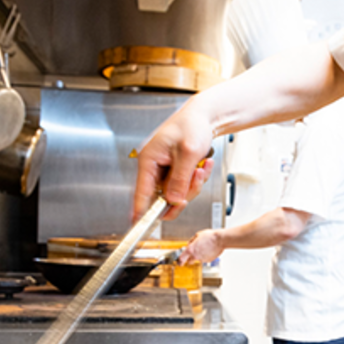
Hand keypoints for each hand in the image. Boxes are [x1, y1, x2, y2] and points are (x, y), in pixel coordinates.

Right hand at [133, 103, 214, 221]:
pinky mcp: (175, 172)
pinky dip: (196, 179)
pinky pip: (184, 186)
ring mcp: (164, 170)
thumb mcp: (188, 154)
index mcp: (149, 160)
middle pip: (163, 197)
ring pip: (176, 194)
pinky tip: (202, 165)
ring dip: (193, 184)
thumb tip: (173, 201)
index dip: (140, 211)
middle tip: (196, 178)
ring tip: (201, 167)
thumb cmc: (192, 125)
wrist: (205, 116)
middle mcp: (154, 166)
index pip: (141, 192)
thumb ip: (179, 180)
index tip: (138, 226)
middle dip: (184, 192)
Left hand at [179, 230, 223, 263]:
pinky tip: (209, 250)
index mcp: (191, 250)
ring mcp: (202, 259)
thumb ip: (191, 241)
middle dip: (190, 258)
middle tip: (193, 253)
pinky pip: (205, 259)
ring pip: (198, 259)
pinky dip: (206, 256)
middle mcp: (196, 256)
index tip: (179, 262)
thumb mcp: (197, 235)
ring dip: (199, 256)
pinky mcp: (208, 260)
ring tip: (204, 248)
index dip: (179, 261)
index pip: (181, 259)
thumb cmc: (210, 236)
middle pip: (189, 261)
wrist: (220, 240)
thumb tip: (189, 244)